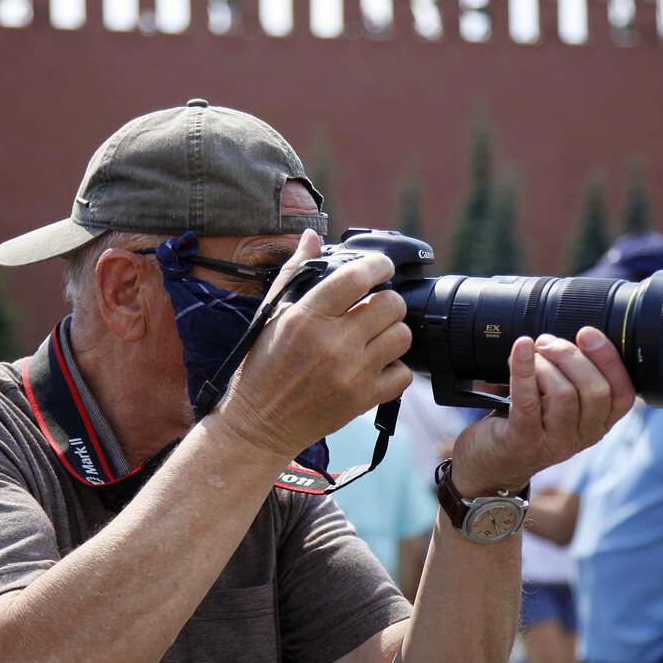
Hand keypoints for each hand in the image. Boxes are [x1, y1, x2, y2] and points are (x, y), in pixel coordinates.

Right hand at [216, 230, 412, 459]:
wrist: (259, 425)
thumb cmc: (261, 368)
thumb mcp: (270, 315)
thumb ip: (294, 272)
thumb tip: (312, 237)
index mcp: (307, 316)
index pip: (359, 277)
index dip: (379, 265)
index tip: (381, 267)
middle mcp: (333, 343)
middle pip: (391, 305)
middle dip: (388, 300)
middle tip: (375, 306)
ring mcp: (351, 373)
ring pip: (403, 336)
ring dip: (394, 331)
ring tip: (376, 335)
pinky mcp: (362, 399)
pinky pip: (403, 374)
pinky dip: (395, 367)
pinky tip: (376, 364)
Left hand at [449, 328, 634, 495]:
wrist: (490, 464)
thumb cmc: (524, 424)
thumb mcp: (557, 406)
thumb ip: (571, 378)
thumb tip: (566, 337)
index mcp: (597, 425)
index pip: (622, 393)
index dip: (609, 359)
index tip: (588, 333)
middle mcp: (581, 437)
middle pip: (595, 390)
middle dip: (571, 356)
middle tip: (547, 342)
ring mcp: (553, 443)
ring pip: (564, 394)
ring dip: (545, 364)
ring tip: (529, 354)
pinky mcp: (522, 441)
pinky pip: (528, 400)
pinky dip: (524, 368)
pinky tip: (520, 349)